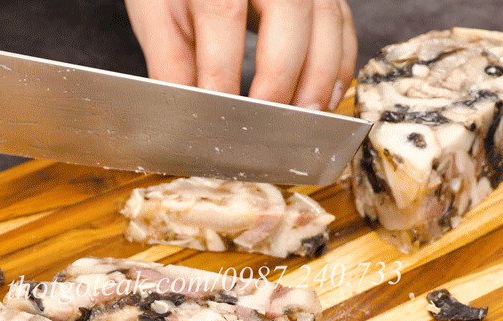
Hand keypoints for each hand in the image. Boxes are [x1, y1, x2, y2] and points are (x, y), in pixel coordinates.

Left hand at [124, 0, 356, 110]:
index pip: (222, 14)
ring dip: (318, 80)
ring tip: (300, 120)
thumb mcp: (159, 14)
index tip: (217, 116)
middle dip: (280, 79)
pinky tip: (322, 99)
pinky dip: (339, 68)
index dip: (222, 71)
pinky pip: (343, 29)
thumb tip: (183, 114)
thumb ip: (171, 61)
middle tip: (267, 125)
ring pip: (327, 24)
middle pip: (289, 16)